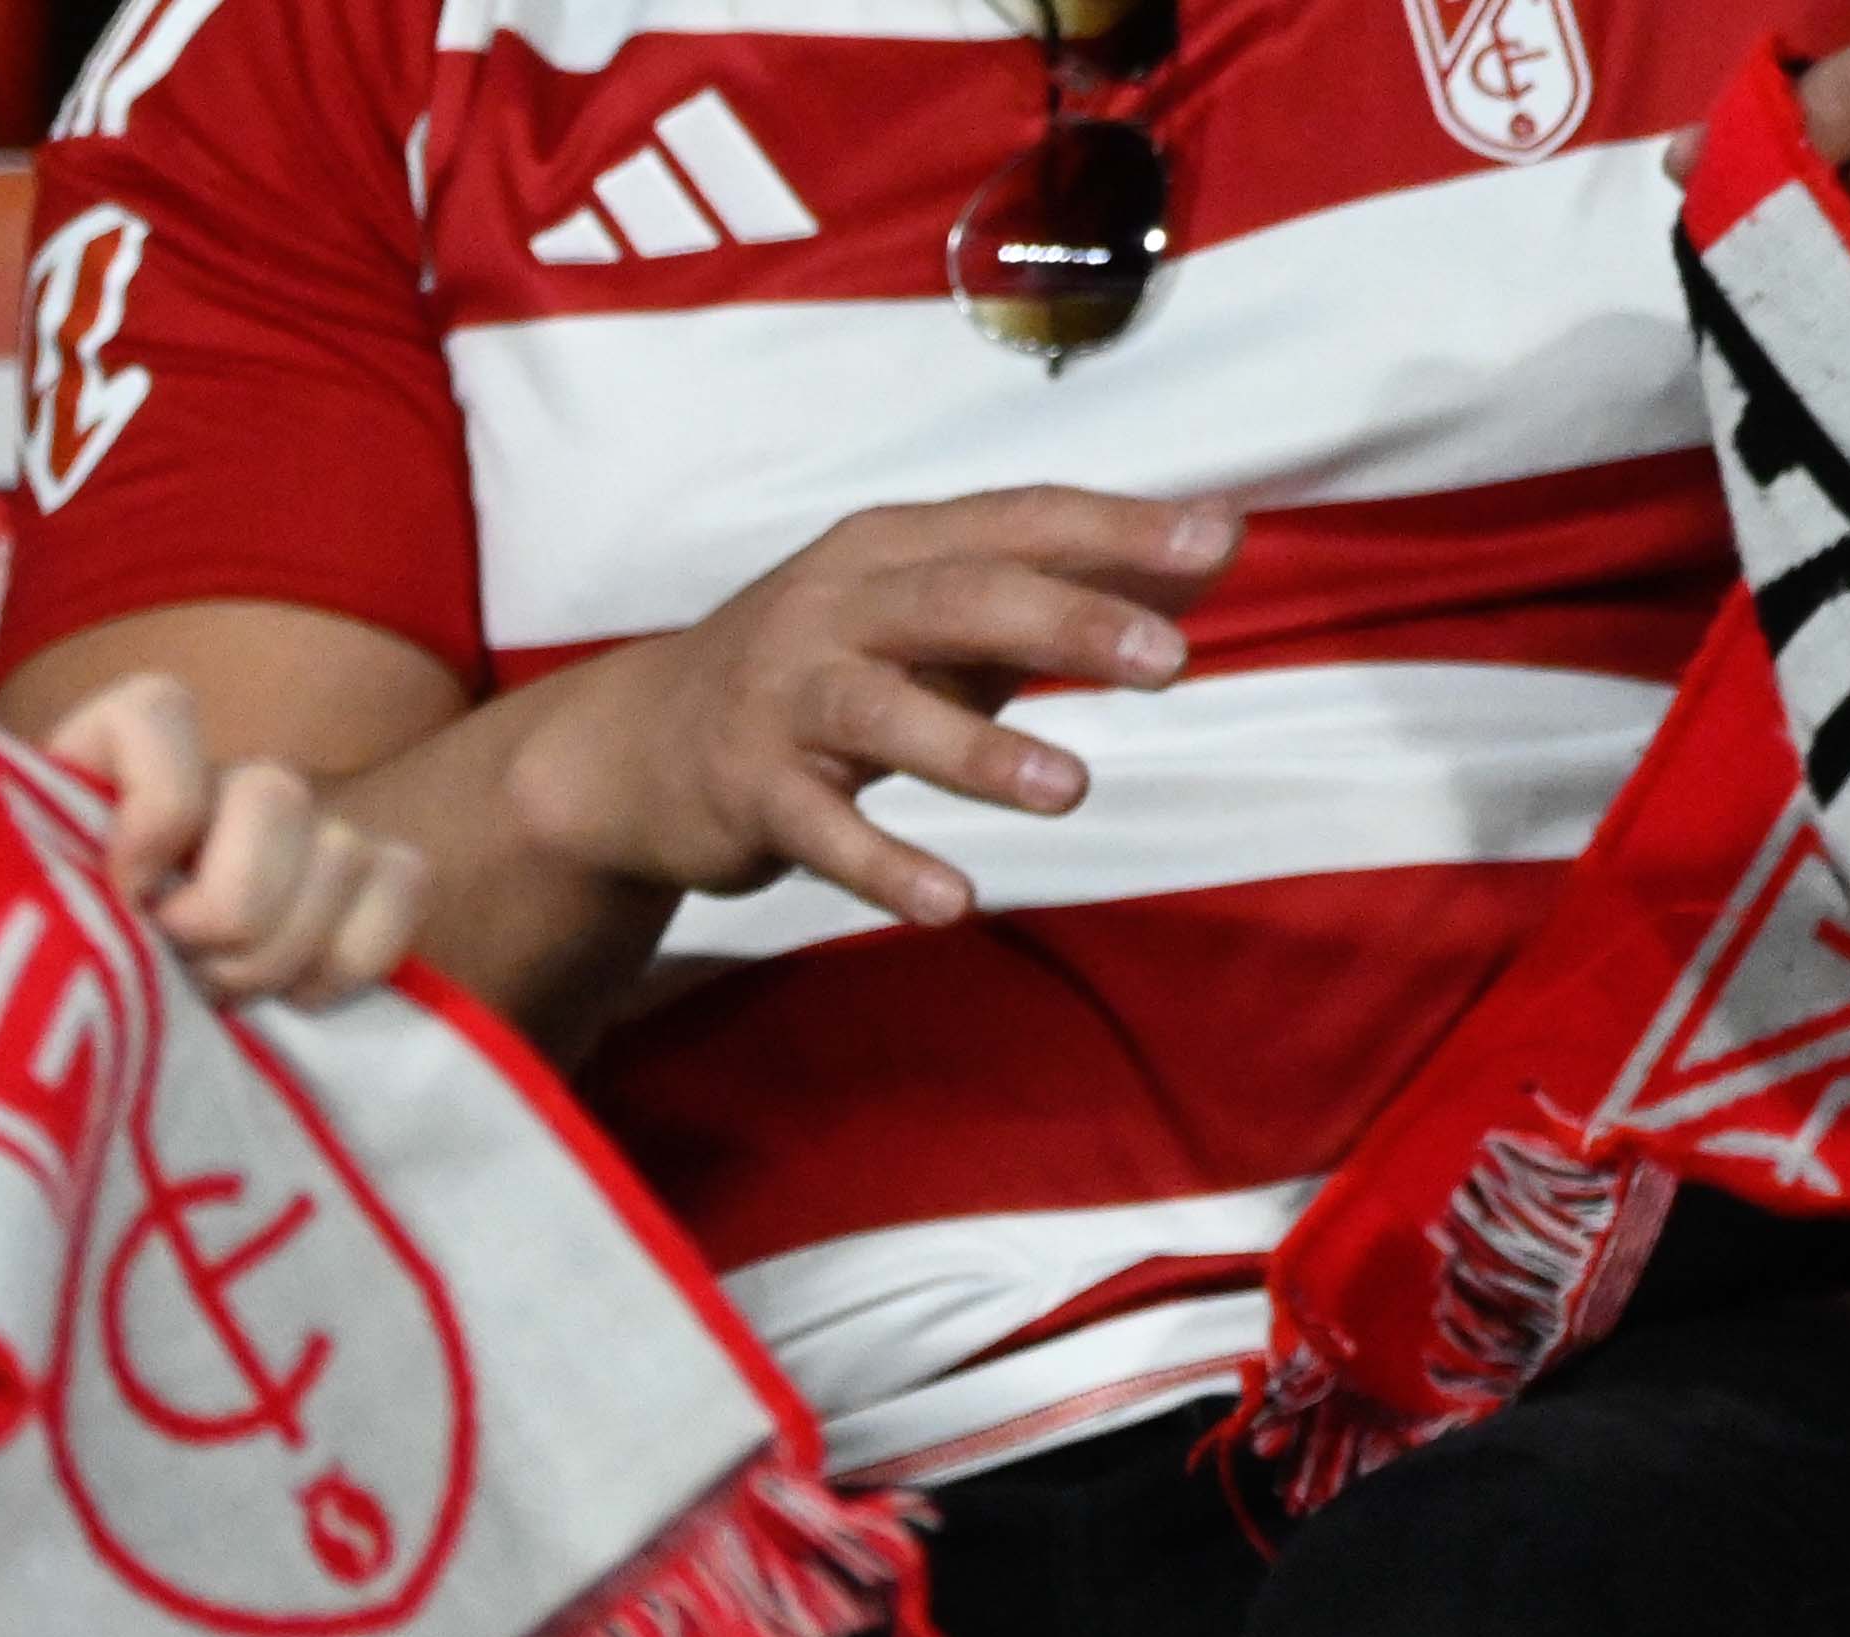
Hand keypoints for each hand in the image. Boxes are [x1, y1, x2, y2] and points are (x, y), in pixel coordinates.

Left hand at [40, 668, 431, 1012]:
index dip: (159, 806)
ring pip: (340, 849)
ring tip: (218, 997)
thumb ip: (26, 895)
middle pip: (274, 794)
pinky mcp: (358, 885)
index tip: (127, 894)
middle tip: (179, 971)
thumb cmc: (45, 991)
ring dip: (277, 954)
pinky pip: (401, 881)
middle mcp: (210, 789)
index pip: (158, 710)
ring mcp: (293, 832)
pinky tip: (290, 998)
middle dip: (229, 913)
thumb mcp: (13, 941)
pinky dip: (350, 955)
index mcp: (111, 775)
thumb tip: (107, 908)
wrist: (96, 1053)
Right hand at [495, 489, 1239, 935]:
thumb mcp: (928, 612)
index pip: (1015, 521)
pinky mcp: (744, 791)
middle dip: (1065, 623)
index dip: (1114, 529)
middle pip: (957, 599)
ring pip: (886, 713)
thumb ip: (1061, 582)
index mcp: (889, 548)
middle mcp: (832, 607)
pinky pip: (821, 830)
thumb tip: (1218, 542)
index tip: (1212, 544)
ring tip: (1072, 790)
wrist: (630, 748)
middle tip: (1168, 660)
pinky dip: (883, 865)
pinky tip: (950, 903)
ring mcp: (781, 698)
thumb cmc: (815, 669)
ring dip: (981, 751)